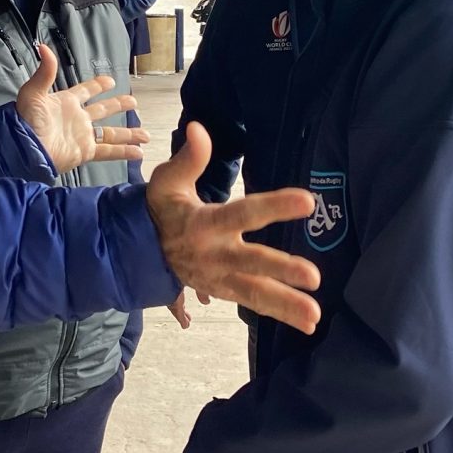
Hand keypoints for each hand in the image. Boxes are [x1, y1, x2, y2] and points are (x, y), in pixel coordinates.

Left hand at [16, 44, 149, 172]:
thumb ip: (44, 72)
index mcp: (66, 102)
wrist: (24, 148)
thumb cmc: (25, 121)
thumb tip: (43, 47)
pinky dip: (124, 152)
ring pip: (110, 133)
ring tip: (145, 134)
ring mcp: (82, 136)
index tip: (111, 81)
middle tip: (133, 101)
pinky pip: (108, 151)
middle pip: (103, 110)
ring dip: (128, 133)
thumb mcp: (33, 93)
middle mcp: (77, 119)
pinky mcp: (84, 152)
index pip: (85, 91)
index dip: (98, 85)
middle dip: (118, 105)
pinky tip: (138, 152)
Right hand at [146, 122, 320, 334]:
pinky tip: (307, 324)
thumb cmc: (160, 209)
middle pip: (251, 263)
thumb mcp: (166, 181)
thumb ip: (189, 158)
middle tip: (313, 277)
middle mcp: (214, 254)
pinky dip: (278, 314)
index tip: (308, 200)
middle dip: (281, 270)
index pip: (244, 213)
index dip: (275, 206)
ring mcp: (218, 277)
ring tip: (315, 316)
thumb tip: (198, 128)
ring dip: (285, 305)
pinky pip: (253, 303)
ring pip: (254, 293)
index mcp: (203, 224)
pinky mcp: (223, 290)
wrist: (137, 250)